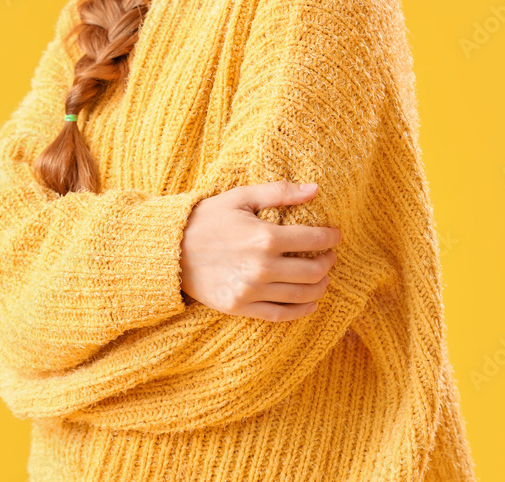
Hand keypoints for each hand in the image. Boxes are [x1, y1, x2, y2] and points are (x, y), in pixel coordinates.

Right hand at [179, 180, 340, 321]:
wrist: (168, 250)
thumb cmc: (205, 219)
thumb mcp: (240, 197)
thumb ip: (279, 192)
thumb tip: (316, 189)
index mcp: (264, 237)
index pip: (314, 239)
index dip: (331, 237)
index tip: (335, 235)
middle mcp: (261, 267)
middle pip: (313, 271)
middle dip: (328, 262)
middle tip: (329, 256)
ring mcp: (251, 291)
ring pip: (302, 295)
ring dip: (320, 286)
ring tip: (322, 278)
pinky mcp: (240, 307)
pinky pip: (281, 315)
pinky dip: (302, 310)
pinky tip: (310, 303)